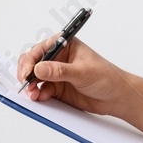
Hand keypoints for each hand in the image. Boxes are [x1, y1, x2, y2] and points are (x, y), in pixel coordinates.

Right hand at [16, 36, 132, 117]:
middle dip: (28, 73)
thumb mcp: (82, 72)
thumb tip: (40, 68)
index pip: (41, 49)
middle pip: (34, 63)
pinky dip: (38, 94)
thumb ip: (59, 71)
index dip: (31, 60)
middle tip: (27, 84)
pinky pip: (42, 90)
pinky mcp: (57, 88)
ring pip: (35, 78)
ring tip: (33, 94)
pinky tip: (40, 97)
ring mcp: (57, 74)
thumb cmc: (106, 77)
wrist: (116, 97)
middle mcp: (58, 58)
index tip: (27, 72)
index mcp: (65, 45)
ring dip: (31, 85)